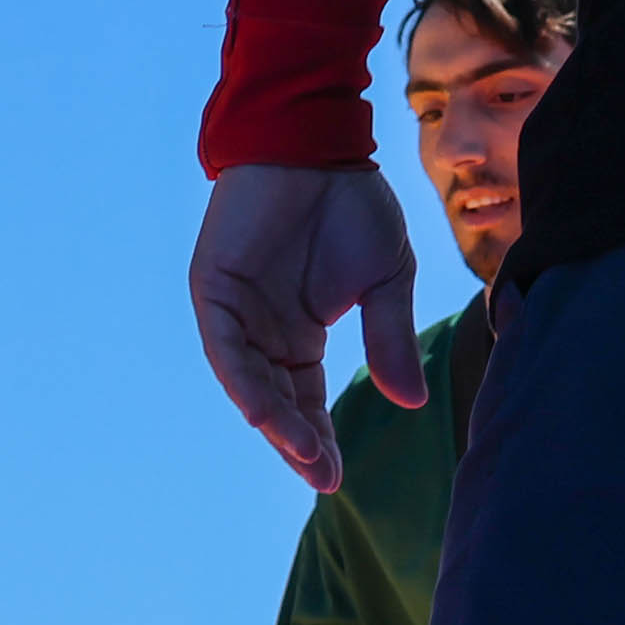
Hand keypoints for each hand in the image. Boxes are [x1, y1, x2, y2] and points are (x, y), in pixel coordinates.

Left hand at [191, 164, 418, 488]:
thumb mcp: (385, 280)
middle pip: (274, 402)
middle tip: (322, 479)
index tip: (336, 477)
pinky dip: (245, 383)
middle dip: (297, 443)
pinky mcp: (213, 293)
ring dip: (274, 423)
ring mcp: (234, 315)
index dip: (318, 438)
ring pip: (249, 384)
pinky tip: (266, 414)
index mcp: (298, 335)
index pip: (303, 400)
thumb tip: (411, 403)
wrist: (318, 145)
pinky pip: (225, 350)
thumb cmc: (349, 206)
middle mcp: (262, 333)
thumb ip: (389, 339)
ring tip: (304, 456)